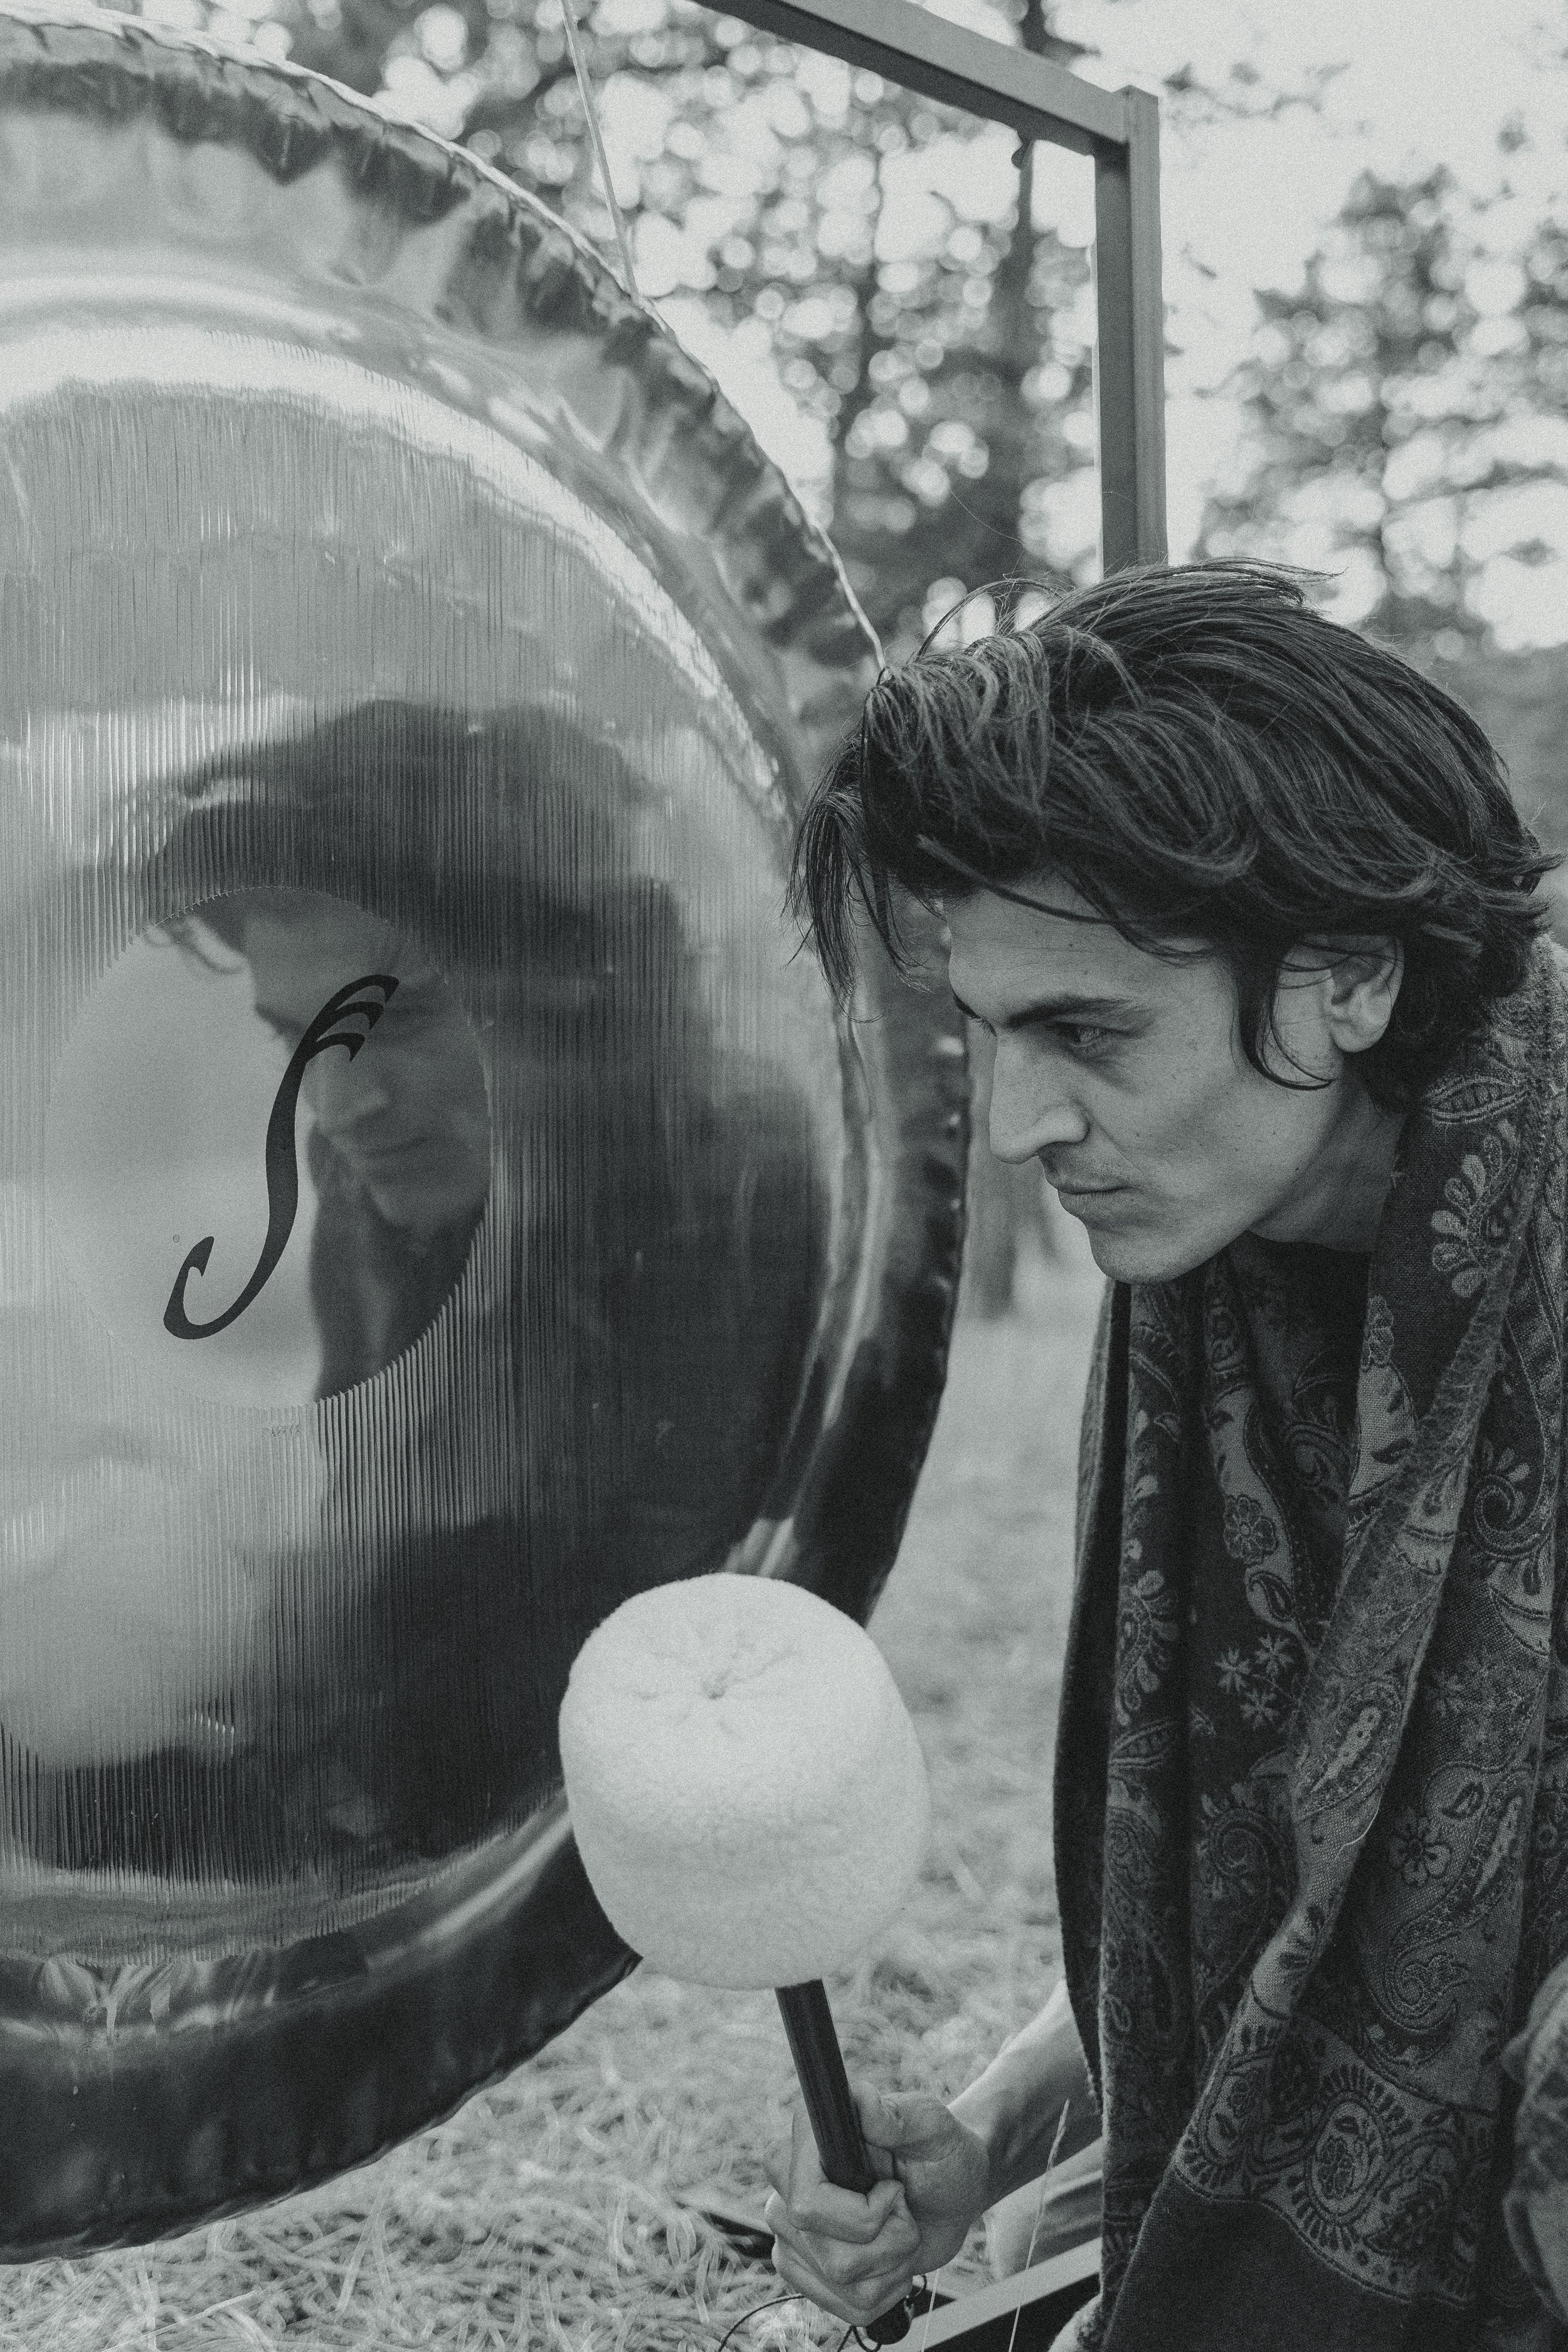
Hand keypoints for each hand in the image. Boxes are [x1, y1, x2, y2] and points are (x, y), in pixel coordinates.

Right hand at [763, 2082, 990, 2329]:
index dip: (858, 2214)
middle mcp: (787, 2185)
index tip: (893, 2193)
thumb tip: (863, 2099)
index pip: (806, 2202)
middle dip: (886, 2241)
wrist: (949, 2192)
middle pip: (825, 2251)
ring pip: (838, 2282)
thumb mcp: (932, 2126)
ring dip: (890, 2264)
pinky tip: (893, 2258)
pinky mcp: (805, 2268)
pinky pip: (844, 2306)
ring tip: (902, 2229)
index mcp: (809, 2139)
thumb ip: (898, 2114)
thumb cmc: (940, 2149)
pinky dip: (884, 2290)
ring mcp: (792, 2231)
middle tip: (904, 2208)